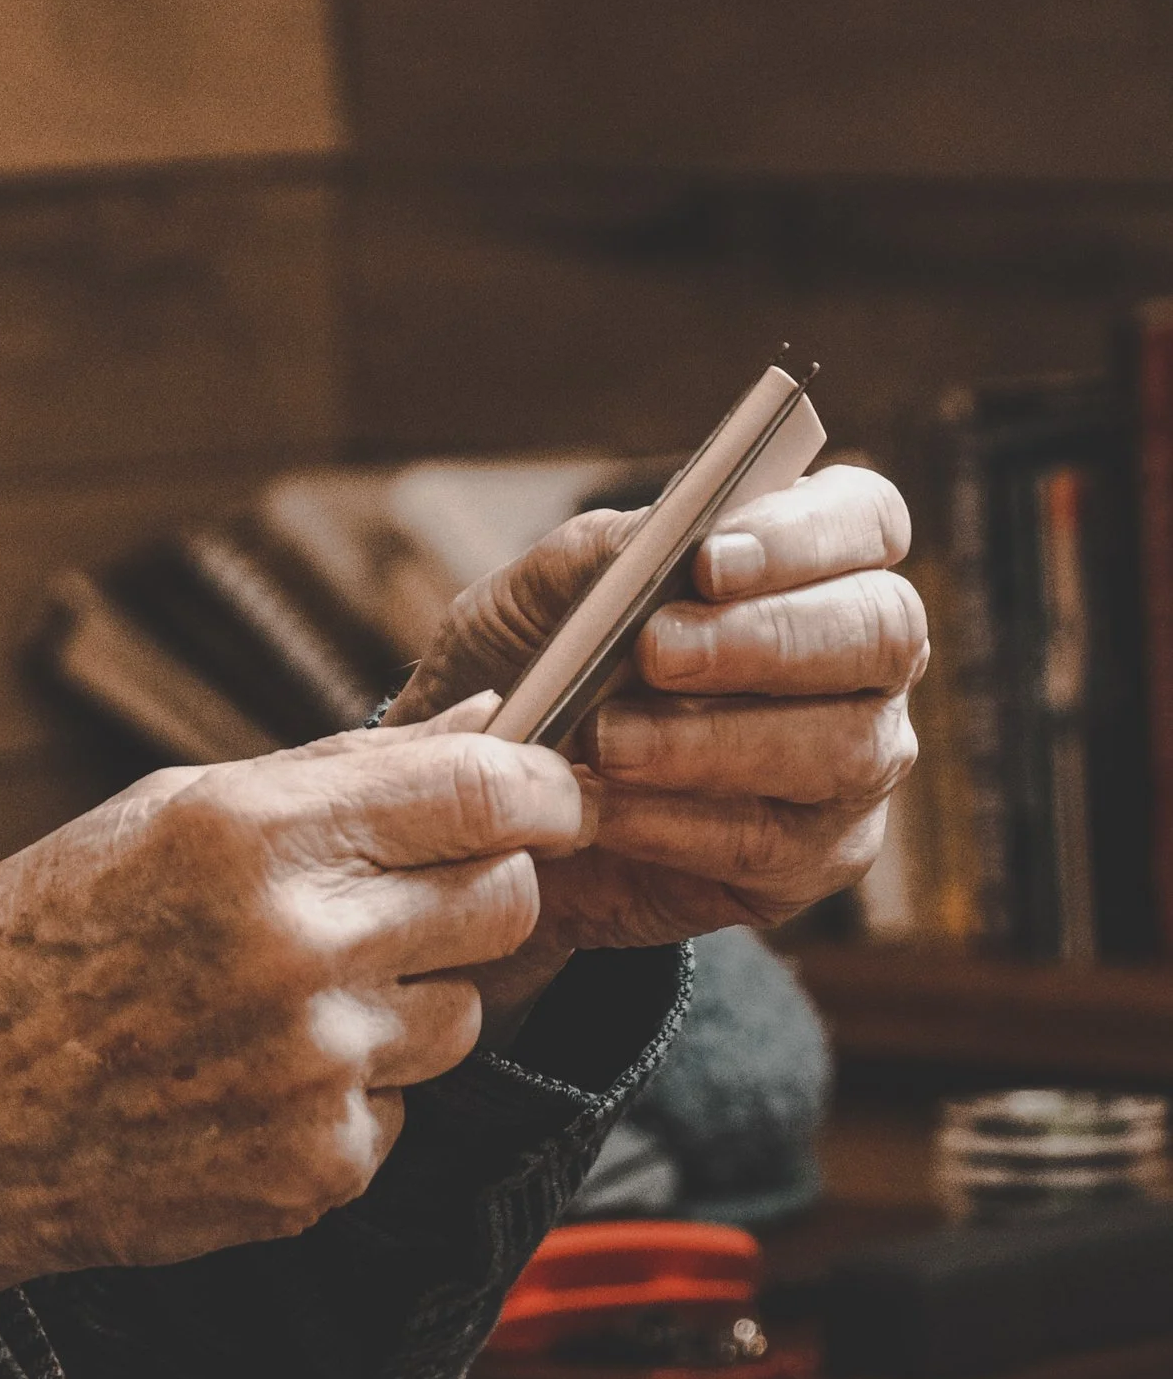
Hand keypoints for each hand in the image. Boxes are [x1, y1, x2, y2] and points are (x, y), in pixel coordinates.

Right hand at [0, 727, 592, 1296]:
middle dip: (477, 894)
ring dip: (404, 1005)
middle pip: (502, 904)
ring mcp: (316, 1069)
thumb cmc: (32, 955)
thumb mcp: (157, 820)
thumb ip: (330, 775)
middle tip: (406, 905)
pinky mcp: (318, 1167)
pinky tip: (247, 1086)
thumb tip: (482, 725)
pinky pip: (397, 1112)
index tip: (559, 797)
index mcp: (250, 837)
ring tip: (284, 1009)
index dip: (547, 790)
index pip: (480, 793)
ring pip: (460, 1017)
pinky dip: (345, 1099)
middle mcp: (298, 949)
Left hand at [386, 462, 924, 1009]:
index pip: (866, 519)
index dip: (805, 534)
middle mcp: (863, 658)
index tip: (710, 558)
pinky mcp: (817, 859)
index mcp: (812, 563)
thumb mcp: (530, 608)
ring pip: (845, 746)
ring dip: (715, 741)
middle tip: (657, 649)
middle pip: (884, 628)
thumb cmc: (539, 680)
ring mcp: (857, 762)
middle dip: (769, 637)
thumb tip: (647, 539)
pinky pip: (773, 842)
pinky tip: (603, 812)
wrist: (494, 818)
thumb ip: (589, 561)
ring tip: (606, 741)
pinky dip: (677, 825)